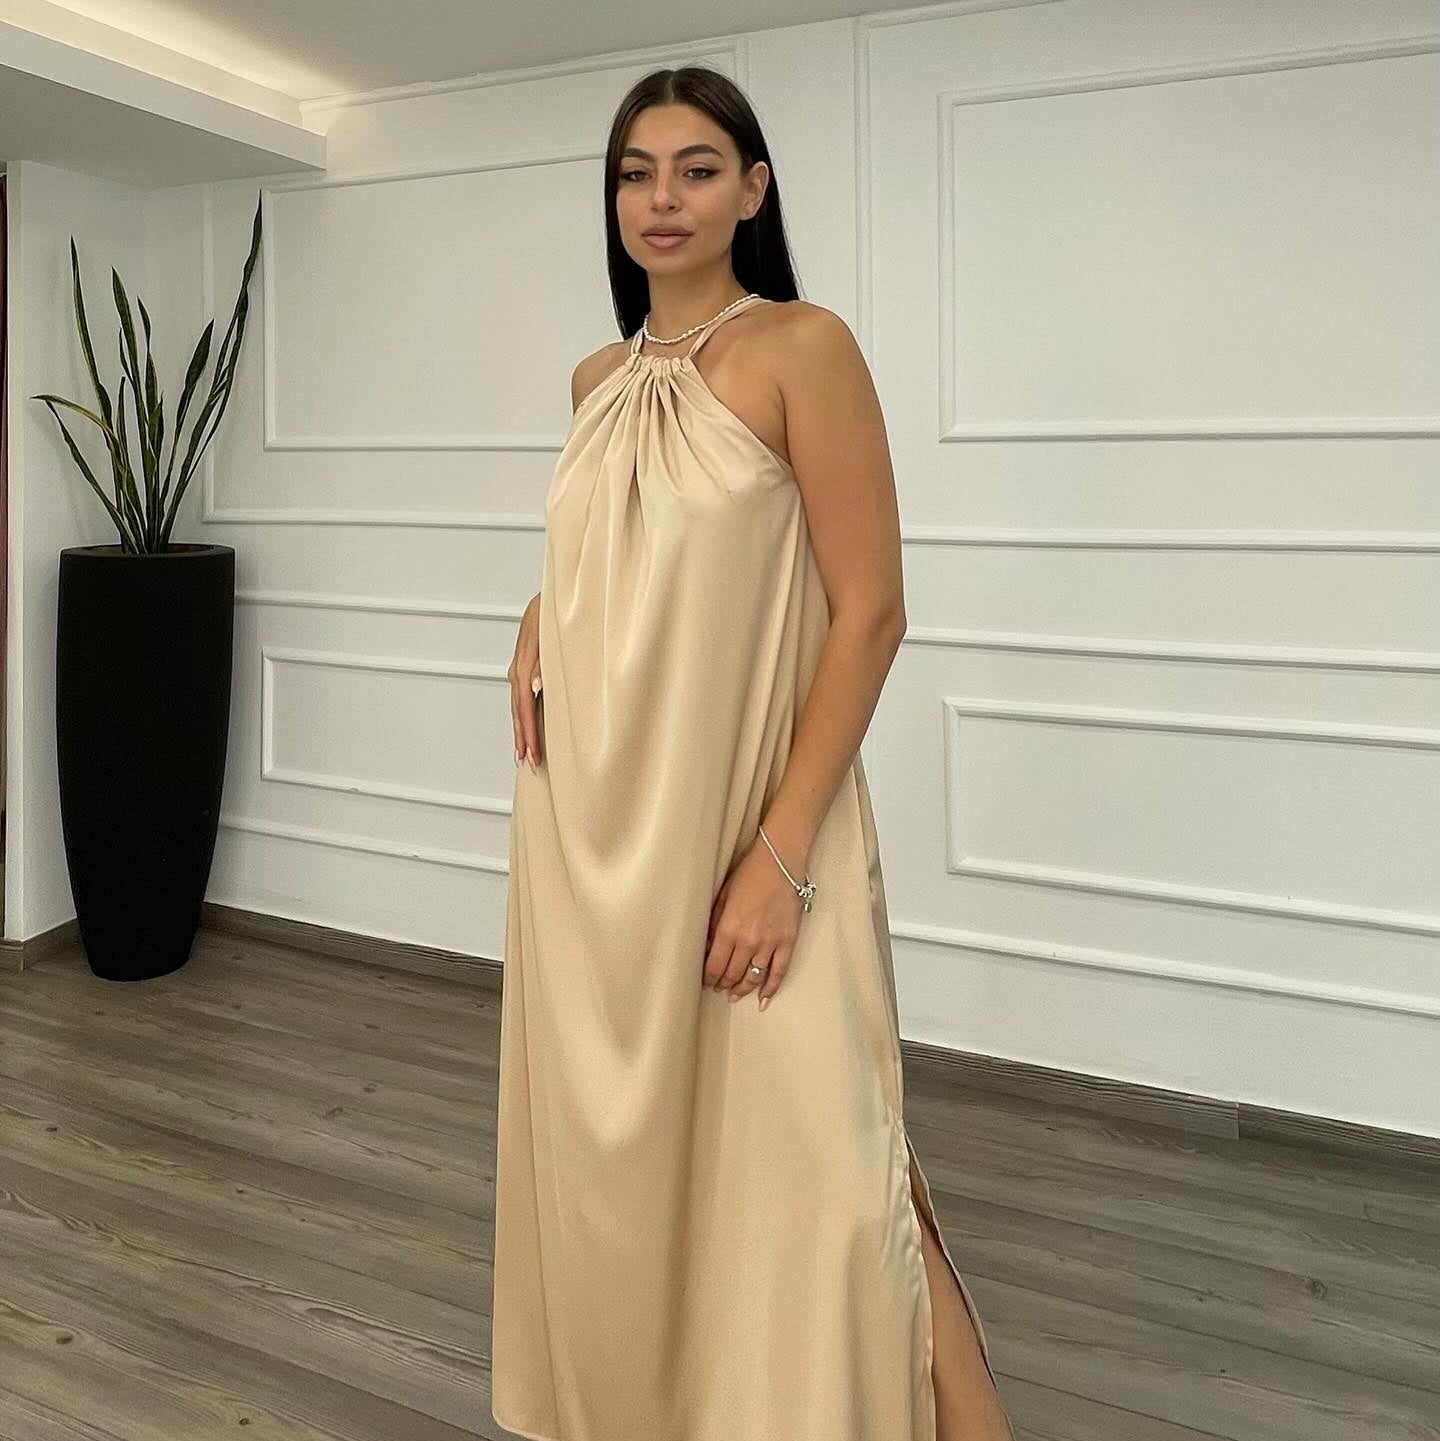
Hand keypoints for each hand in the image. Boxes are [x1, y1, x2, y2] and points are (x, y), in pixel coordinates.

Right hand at [507, 592, 542, 768]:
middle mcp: (519, 666)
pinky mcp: (526, 664)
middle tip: (528, 763)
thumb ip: (545, 661)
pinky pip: (522, 696)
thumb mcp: (556, 634)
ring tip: (524, 753)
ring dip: (521, 729)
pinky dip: (523, 714)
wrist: (558, 591)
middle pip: (519, 708)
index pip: (525, 704)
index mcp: (526, 662)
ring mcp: (521, 665)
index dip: (529, 731)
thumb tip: (535, 687)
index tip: (533, 753)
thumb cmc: (561, 611)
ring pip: (518, 704)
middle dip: (523, 737)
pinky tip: (526, 726)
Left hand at [703, 837, 804, 1011]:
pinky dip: (771, 988)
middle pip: (733, 974)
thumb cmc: (748, 876)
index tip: (705, 982)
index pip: (714, 965)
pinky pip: (779, 971)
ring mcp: (770, 943)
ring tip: (735, 995)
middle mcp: (748, 941)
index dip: (708, 978)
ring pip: (754, 977)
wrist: (778, 864)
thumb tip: (710, 947)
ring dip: (743, 990)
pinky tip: (763, 999)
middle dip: (723, 984)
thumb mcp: (722, 898)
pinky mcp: (787, 942)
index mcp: (728, 929)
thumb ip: (715, 925)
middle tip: (719, 989)